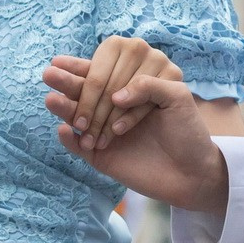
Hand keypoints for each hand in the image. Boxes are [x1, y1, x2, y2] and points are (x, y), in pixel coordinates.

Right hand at [43, 45, 228, 212]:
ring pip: (76, 116)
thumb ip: (149, 84)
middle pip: (85, 91)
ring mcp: (102, 130)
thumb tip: (116, 95)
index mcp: (130, 86)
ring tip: (50, 99)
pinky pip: (77, 147)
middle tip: (49, 74)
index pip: (105, 72)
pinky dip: (70, 140)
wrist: (194, 173)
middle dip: (69, 83)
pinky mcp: (98, 155)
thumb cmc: (188, 131)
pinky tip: (64, 131)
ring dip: (63, 107)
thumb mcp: (177, 97)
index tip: (76, 68)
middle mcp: (112, 105)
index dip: (90, 70)